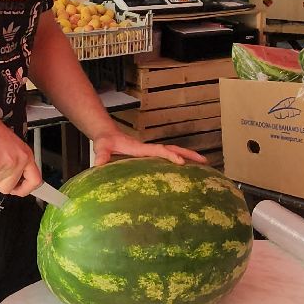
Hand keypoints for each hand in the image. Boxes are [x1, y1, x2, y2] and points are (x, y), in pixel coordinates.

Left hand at [90, 131, 206, 168]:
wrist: (107, 135)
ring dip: (188, 156)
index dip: (170, 155)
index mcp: (141, 148)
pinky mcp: (150, 155)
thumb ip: (101, 155)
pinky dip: (180, 159)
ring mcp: (151, 152)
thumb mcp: (102, 147)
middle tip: (205, 161)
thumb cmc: (105, 141)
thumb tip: (99, 164)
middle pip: (173, 149)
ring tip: (204, 164)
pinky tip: (188, 169)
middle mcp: (149, 149)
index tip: (181, 162)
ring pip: (173, 152)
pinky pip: (168, 156)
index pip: (159, 151)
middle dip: (189, 154)